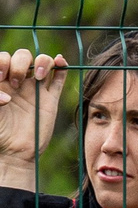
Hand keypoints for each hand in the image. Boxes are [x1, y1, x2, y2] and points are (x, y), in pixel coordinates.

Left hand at [0, 49, 69, 191]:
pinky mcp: (51, 99)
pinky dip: (62, 67)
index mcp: (1, 80)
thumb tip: (8, 96)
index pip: (3, 58)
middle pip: (22, 56)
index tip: (0, 77)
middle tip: (16, 83)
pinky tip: (61, 62)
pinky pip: (59, 78)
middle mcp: (18, 80)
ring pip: (42, 62)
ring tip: (38, 76)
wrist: (14, 151)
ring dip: (42, 62)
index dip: (2, 62)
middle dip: (19, 64)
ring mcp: (36, 89)